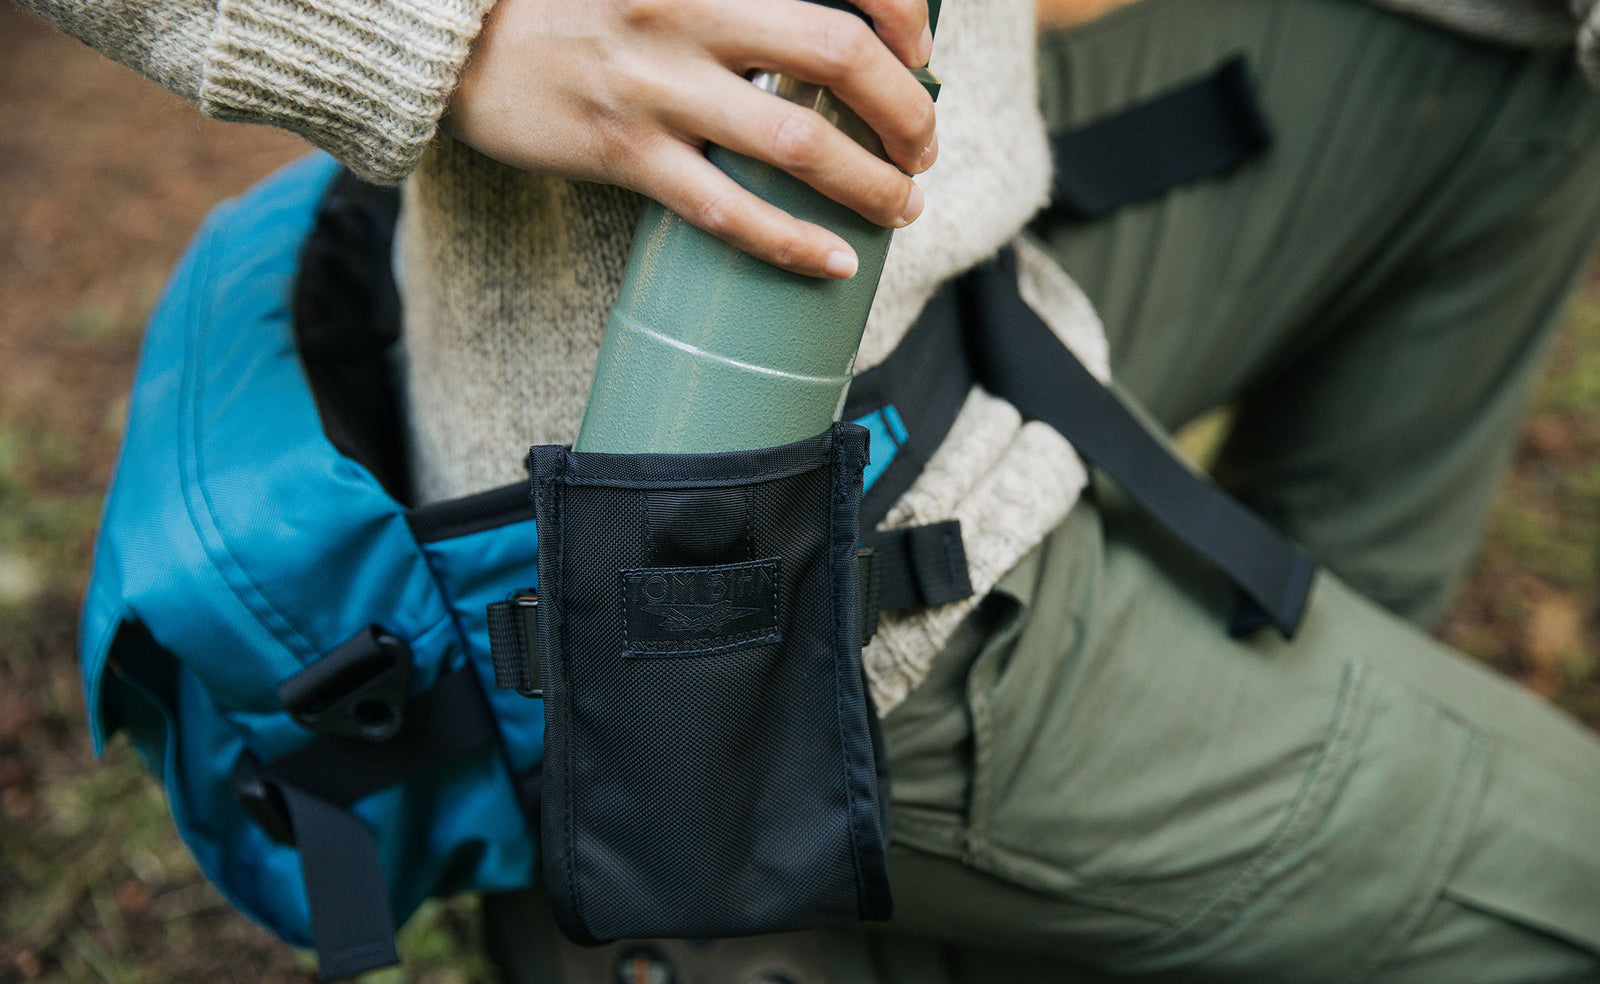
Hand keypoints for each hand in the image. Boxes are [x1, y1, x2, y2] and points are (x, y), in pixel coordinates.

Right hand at [444, 0, 937, 277]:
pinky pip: (728, 212)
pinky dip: (793, 243)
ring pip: (796, 144)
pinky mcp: (621, 152)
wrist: (451, 36)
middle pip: (838, 56)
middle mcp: (686, 8)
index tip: (920, 51)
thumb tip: (829, 25)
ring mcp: (654, 85)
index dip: (901, 13)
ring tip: (901, 207)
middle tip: (923, 144)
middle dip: (905, 109)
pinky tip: (835, 261)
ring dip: (870, 184)